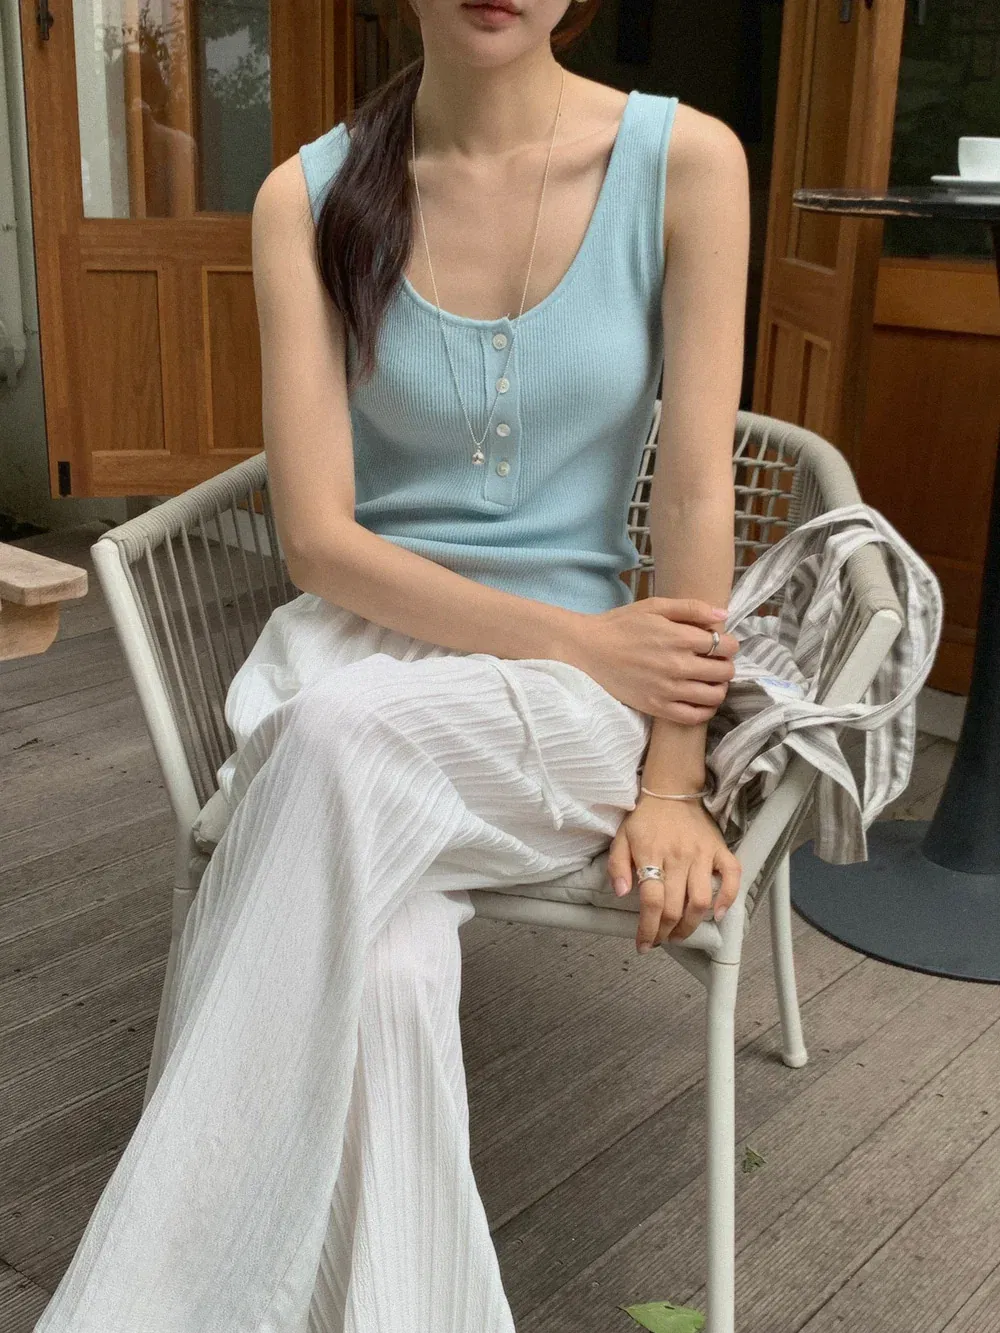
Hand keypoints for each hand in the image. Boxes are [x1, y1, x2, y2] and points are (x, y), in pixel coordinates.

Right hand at [565, 598, 738, 723]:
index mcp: (679, 638)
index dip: (729, 644)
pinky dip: (705, 710)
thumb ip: (691, 608)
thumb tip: (724, 616)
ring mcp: (668, 690)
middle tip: (714, 662)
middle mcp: (678, 666)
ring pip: (714, 695)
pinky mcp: (657, 707)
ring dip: (719, 687)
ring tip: (709, 681)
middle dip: (725, 665)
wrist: (587, 650)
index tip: (720, 644)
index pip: (725, 646)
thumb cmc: (620, 625)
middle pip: (724, 672)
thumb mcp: (654, 606)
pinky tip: (701, 700)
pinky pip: (694, 717)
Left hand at [607, 796, 741, 949]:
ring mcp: (702, 854)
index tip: (643, 944)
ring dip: (690, 926)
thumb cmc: (644, 819)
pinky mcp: (720, 850)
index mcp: (651, 854)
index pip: (652, 901)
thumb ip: (617, 866)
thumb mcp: (621, 838)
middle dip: (665, 933)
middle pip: (674, 907)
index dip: (647, 928)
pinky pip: (732, 877)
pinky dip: (728, 899)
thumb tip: (622, 893)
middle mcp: (679, 857)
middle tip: (659, 940)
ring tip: (680, 934)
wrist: (671, 791)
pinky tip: (718, 915)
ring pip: (700, 901)